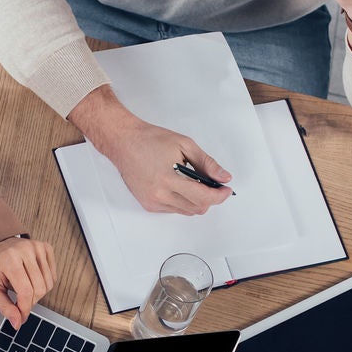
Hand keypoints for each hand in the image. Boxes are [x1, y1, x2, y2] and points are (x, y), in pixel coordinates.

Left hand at [0, 237, 56, 327]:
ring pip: (49, 284)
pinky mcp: (46, 247)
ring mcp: (37, 247)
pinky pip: (53, 275)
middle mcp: (25, 250)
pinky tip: (32, 280)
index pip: (25, 291)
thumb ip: (4, 307)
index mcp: (9, 259)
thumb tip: (17, 323)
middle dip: (31, 302)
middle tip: (21, 302)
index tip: (21, 316)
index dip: (25, 308)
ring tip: (24, 289)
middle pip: (39, 289)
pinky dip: (44, 284)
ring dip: (38, 293)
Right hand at [70, 90, 231, 215]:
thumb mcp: (184, 145)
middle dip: (210, 198)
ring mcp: (152, 202)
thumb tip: (223, 177)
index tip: (227, 190)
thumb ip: (206, 163)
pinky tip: (179, 186)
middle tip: (214, 185)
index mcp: (168, 179)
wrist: (124, 142)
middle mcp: (159, 195)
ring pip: (186, 211)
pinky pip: (174, 210)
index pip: (203, 197)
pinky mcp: (148, 205)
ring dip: (196, 200)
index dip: (219, 195)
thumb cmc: (150, 140)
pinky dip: (182, 201)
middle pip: (197, 208)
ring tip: (194, 182)